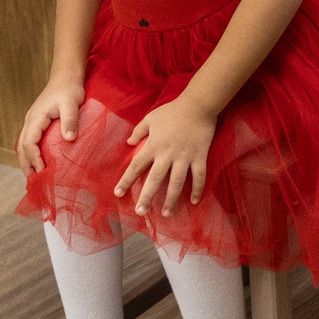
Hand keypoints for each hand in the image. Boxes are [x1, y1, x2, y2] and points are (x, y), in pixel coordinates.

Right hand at [16, 75, 87, 172]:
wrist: (66, 75)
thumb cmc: (69, 88)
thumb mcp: (71, 103)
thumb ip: (70, 120)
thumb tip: (69, 139)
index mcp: (35, 118)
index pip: (28, 143)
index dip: (34, 159)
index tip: (43, 172)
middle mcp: (30, 121)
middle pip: (21, 148)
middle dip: (26, 165)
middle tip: (35, 182)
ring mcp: (33, 122)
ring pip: (23, 145)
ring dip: (27, 161)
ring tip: (35, 176)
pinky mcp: (39, 122)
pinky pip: (30, 141)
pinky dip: (31, 153)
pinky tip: (39, 161)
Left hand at [116, 95, 220, 213]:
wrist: (198, 104)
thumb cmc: (172, 110)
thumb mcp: (151, 118)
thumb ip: (139, 131)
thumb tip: (128, 143)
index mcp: (154, 145)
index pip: (136, 166)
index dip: (126, 180)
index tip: (118, 193)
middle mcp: (167, 155)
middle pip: (155, 179)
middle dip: (147, 197)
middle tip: (140, 212)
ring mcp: (185, 157)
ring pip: (177, 183)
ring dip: (171, 199)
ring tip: (166, 214)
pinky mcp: (200, 157)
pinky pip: (199, 176)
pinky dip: (197, 189)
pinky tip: (194, 202)